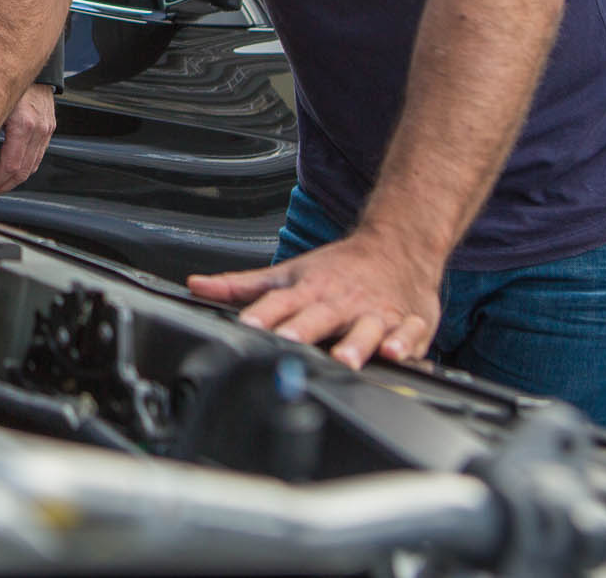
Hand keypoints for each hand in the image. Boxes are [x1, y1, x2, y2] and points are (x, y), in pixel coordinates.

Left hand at [0, 84, 55, 199]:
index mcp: (24, 124)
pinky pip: (36, 154)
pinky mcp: (47, 126)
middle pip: (23, 171)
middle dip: (3, 186)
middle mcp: (39, 127)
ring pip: (32, 165)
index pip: (12, 166)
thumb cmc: (2, 75)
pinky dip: (23, 166)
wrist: (23, 55)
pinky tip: (9, 169)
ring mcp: (46, 127)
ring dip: (13, 179)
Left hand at [186, 230, 441, 368]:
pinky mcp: (407, 322)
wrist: (397, 247)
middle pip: (319, 316)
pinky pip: (408, 334)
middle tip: (289, 342)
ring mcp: (374, 312)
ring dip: (356, 342)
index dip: (263, 314)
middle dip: (304, 330)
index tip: (247, 326)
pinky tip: (395, 353)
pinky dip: (404, 343)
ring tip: (345, 358)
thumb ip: (242, 285)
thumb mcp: (288, 272)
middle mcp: (340, 301)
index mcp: (310, 290)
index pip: (280, 302)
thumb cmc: (337, 269)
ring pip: (365, 328)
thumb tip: (196, 285)